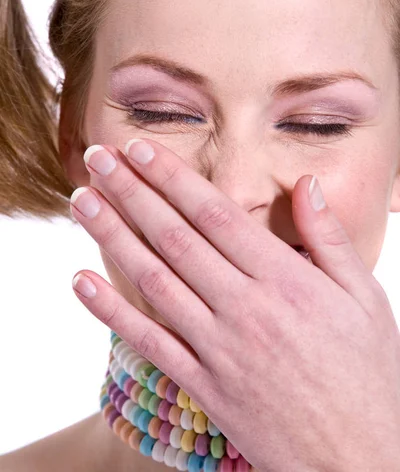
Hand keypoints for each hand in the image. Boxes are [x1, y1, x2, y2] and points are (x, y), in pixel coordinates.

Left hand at [70, 138, 399, 471]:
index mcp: (285, 280)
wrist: (359, 459)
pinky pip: (149, 343)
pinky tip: (81, 282)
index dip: (171, 178)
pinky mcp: (204, 385)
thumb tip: (307, 184)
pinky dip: (111, 311)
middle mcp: (245, 308)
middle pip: (174, 238)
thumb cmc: (367, 373)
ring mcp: (219, 349)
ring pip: (153, 281)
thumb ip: (329, 238)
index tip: (140, 150)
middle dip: (131, 192)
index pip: (215, 214)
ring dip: (112, 237)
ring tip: (82, 202)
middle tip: (97, 159)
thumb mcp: (364, 297)